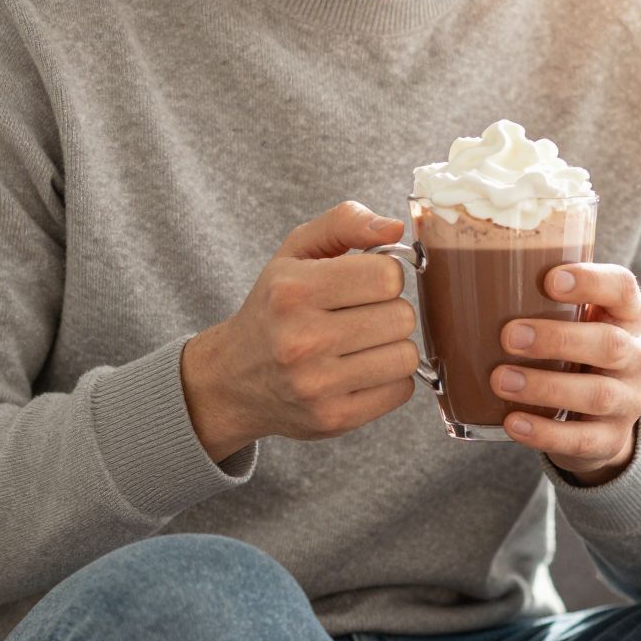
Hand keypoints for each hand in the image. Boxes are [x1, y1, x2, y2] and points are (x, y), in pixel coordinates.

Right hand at [181, 201, 419, 459]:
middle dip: (389, 311)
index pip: (387, 275)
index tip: (366, 283)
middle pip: (401, 316)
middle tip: (362, 316)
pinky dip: (389, 379)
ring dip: (392, 346)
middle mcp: (301, 340)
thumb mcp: (296, 252)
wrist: (234, 380)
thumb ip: (345, 223)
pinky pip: (401, 390)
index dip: (384, 276)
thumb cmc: (275, 307)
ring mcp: (317, 385)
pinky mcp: (333, 417)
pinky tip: (361, 371)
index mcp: (293, 290)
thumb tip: (395, 228)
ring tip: (362, 344)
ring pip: (406, 355)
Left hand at [494, 263, 640, 485]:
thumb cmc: (572, 355)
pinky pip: (582, 439)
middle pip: (610, 343)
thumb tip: (452, 276)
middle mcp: (636, 356)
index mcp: (626, 316)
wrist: (597, 419)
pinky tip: (513, 422)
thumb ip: (536, 302)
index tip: (550, 279)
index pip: (622, 289)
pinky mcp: (612, 439)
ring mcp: (628, 400)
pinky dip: (545, 432)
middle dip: (558, 339)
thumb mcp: (570, 324)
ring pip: (597, 393)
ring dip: (546, 386)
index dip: (592, 282)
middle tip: (509, 336)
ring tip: (500, 380)